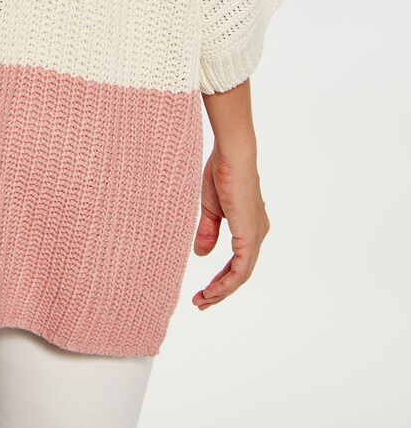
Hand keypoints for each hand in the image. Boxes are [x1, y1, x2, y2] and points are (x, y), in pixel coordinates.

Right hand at [191, 145, 269, 309]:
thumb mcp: (211, 208)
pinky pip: (240, 270)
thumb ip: (208, 232)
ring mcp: (255, 236)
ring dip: (221, 291)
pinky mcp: (250, 237)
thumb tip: (202, 255)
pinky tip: (212, 291)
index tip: (203, 291)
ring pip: (241, 275)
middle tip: (201, 303)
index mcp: (249, 225)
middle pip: (240, 273)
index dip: (220, 278)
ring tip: (202, 301)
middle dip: (220, 290)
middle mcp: (257, 234)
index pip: (237, 261)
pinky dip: (226, 283)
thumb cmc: (222, 172)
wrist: (232, 156)